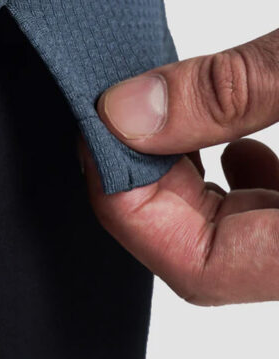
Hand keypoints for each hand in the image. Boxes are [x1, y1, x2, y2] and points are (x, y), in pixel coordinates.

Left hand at [78, 28, 278, 305]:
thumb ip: (229, 92)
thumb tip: (129, 111)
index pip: (199, 266)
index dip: (129, 202)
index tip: (96, 135)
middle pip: (209, 250)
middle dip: (149, 179)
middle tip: (117, 114)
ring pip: (236, 232)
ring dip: (187, 175)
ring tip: (166, 114)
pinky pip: (269, 214)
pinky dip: (237, 176)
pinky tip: (234, 137)